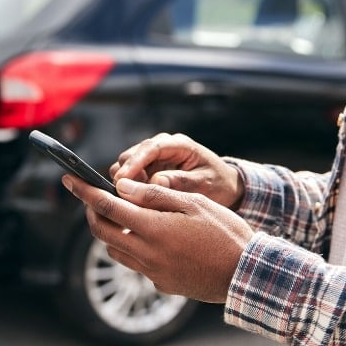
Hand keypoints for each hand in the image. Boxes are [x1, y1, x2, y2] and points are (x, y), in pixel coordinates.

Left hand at [63, 174, 252, 302]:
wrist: (249, 274)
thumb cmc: (226, 232)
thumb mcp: (193, 203)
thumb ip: (154, 195)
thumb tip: (121, 187)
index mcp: (154, 229)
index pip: (106, 206)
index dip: (84, 191)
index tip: (69, 179)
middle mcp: (147, 254)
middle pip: (102, 232)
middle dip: (92, 212)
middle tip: (93, 197)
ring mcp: (153, 273)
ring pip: (115, 250)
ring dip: (110, 231)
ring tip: (123, 215)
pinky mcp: (162, 285)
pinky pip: (136, 264)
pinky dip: (133, 248)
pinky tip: (151, 239)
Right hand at [111, 132, 243, 209]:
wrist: (222, 185)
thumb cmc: (217, 183)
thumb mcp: (205, 184)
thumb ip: (181, 181)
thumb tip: (155, 181)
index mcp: (178, 144)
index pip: (150, 148)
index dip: (134, 163)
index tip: (122, 179)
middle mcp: (161, 145)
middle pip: (130, 155)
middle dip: (126, 176)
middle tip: (131, 198)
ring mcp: (152, 157)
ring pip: (124, 166)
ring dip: (126, 183)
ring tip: (136, 201)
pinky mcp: (146, 168)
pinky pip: (128, 176)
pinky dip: (128, 187)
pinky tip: (136, 201)